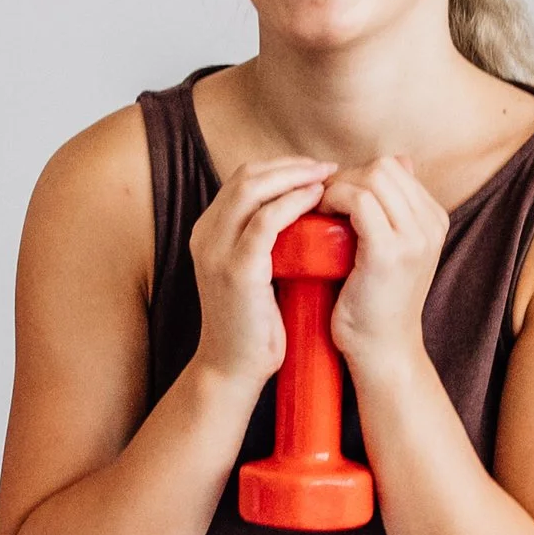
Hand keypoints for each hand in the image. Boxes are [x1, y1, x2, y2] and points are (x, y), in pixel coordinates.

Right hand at [187, 157, 336, 394]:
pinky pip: (265, 221)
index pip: (243, 179)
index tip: (315, 170)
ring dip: (294, 176)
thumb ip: (267, 241)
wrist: (234, 369)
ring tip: (327, 178)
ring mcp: (216, 251)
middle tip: (328, 168)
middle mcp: (205, 235)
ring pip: (253, 189)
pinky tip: (317, 200)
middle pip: (246, 176)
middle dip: (290, 165)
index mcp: (208, 232)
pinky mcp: (236, 269)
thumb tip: (307, 214)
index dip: (281, 167)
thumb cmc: (254, 325)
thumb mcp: (254, 273)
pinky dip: (293, 203)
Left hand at [329, 156, 450, 384]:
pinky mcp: (389, 251)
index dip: (357, 175)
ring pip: (371, 178)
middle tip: (319, 203)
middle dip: (345, 177)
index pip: (394, 167)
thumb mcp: (393, 251)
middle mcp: (431, 224)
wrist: (382, 351)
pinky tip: (318, 217)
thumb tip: (397, 162)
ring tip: (318, 211)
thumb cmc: (376, 303)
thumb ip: (394, 211)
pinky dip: (333, 200)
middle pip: (383, 167)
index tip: (332, 198)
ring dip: (336, 187)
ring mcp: (414, 237)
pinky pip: (358, 200)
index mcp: (434, 219)